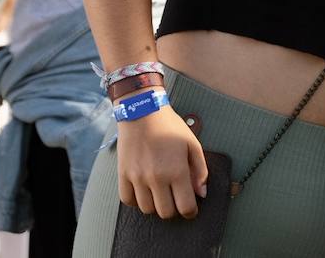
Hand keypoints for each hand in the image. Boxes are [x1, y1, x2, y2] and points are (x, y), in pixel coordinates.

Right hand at [116, 102, 208, 219]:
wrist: (142, 112)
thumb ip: (200, 170)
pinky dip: (137, 201)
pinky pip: (128, 200)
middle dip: (174, 210)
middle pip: (166, 213)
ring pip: (147, 209)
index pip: (185, 207)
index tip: (191, 208)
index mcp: (177, 171)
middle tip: (176, 200)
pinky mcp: (123, 174)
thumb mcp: (192, 144)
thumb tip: (201, 194)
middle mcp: (157, 178)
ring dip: (155, 206)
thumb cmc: (170, 127)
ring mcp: (138, 178)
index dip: (191, 212)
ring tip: (160, 194)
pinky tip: (144, 191)